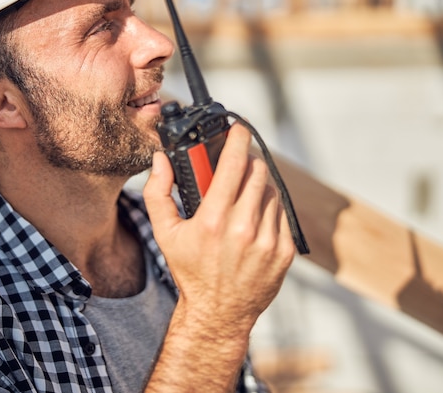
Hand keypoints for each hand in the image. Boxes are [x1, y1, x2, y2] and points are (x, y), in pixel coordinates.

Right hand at [143, 123, 295, 332]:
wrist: (219, 313)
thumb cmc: (190, 271)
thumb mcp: (165, 234)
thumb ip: (158, 193)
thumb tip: (161, 160)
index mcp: (213, 220)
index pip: (233, 164)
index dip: (238, 139)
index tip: (238, 128)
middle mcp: (244, 229)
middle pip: (257, 172)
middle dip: (247, 163)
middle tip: (236, 166)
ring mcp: (268, 241)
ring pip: (271, 191)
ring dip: (258, 186)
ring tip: (242, 198)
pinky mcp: (284, 251)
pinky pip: (282, 213)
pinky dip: (269, 208)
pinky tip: (254, 218)